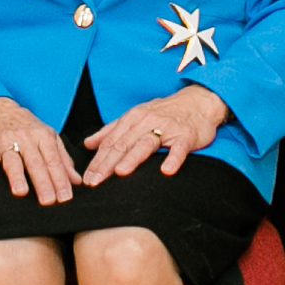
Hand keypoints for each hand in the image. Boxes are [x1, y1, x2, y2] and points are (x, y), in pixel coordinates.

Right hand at [0, 95, 73, 204]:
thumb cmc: (25, 127)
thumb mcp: (47, 136)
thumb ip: (62, 159)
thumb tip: (76, 181)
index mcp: (42, 136)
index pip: (53, 160)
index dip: (60, 179)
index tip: (65, 197)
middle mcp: (24, 139)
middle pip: (35, 163)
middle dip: (43, 182)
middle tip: (49, 201)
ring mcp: (4, 142)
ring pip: (12, 161)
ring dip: (16, 176)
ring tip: (21, 192)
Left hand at [84, 87, 228, 182]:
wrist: (198, 101)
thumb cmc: (164, 112)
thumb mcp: (135, 116)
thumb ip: (111, 130)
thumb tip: (88, 144)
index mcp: (132, 119)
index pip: (110, 142)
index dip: (97, 161)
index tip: (86, 179)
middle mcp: (147, 122)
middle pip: (123, 144)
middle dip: (107, 164)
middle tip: (94, 182)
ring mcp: (167, 128)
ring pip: (146, 144)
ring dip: (133, 158)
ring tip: (121, 173)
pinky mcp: (186, 135)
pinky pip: (179, 148)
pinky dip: (173, 159)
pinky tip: (166, 171)